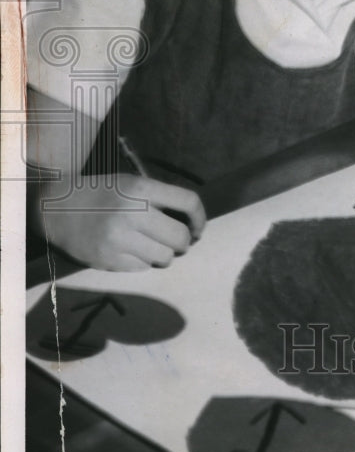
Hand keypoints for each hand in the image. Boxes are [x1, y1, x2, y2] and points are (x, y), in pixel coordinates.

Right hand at [36, 174, 206, 270]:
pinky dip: (144, 262)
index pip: (188, 202)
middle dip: (185, 242)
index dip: (200, 218)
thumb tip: (192, 224)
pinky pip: (143, 268)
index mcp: (141, 189)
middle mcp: (132, 213)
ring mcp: (119, 239)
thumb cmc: (102, 194)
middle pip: (180, 237)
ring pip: (165, 257)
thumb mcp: (131, 184)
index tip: (198, 227)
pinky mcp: (108, 260)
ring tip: (155, 247)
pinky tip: (133, 251)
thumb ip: (160, 199)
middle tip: (178, 241)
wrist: (56, 208)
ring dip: (165, 255)